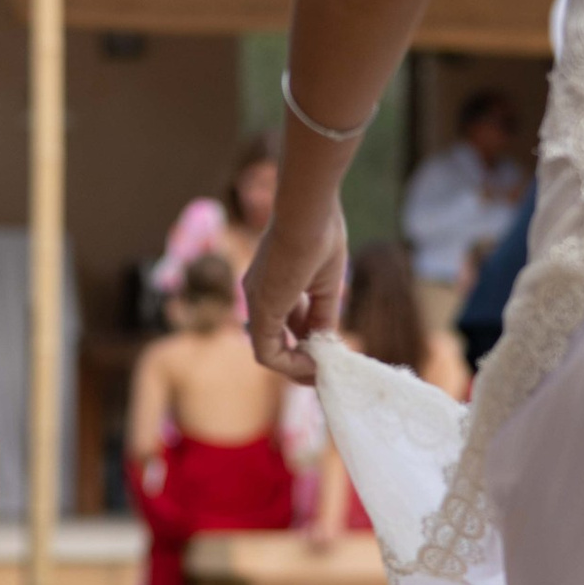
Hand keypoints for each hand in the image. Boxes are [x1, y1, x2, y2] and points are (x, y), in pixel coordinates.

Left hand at [245, 202, 347, 384]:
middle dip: (300, 358)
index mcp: (272, 281)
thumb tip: (326, 345)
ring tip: (320, 373)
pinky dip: (290, 366)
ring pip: (269, 350)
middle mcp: (258, 294)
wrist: (308, 211)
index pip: (285, 320)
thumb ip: (323, 315)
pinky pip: (268, 353)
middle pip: (275, 338)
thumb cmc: (320, 233)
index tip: (328, 348)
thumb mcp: (325, 283)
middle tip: (323, 370)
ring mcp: (256, 302)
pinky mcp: (261, 309)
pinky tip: (313, 366)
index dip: (306, 340)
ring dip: (295, 367)